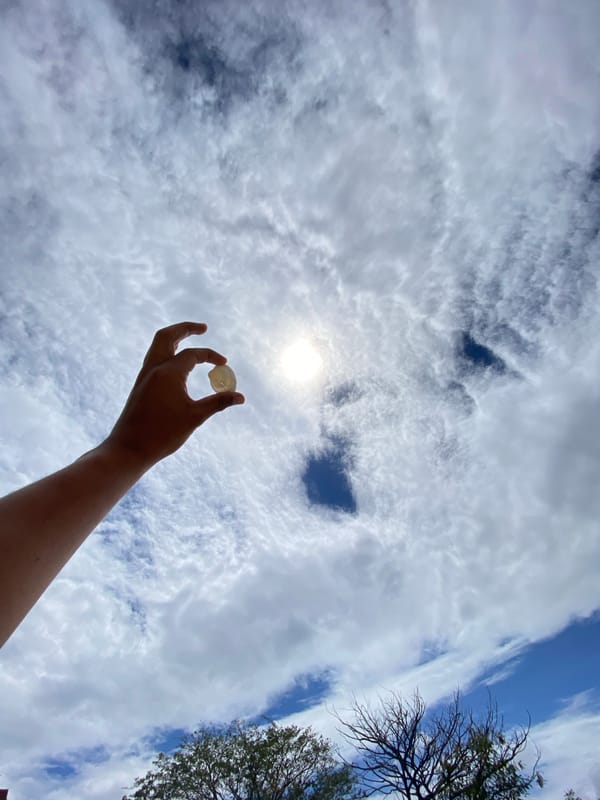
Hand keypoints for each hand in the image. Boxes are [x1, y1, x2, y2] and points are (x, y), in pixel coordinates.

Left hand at [105, 322, 244, 467]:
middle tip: (202, 328)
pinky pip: (154, 358)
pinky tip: (175, 362)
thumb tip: (240, 397)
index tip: (224, 363)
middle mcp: (154, 369)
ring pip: (157, 345)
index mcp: (168, 373)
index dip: (210, 356)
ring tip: (188, 339)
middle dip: (185, 329)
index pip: (192, 354)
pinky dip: (167, 352)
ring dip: (174, 338)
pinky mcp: (140, 385)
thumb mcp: (195, 417)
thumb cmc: (163, 434)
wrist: (129, 449)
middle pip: (167, 336)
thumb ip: (218, 403)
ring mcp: (144, 376)